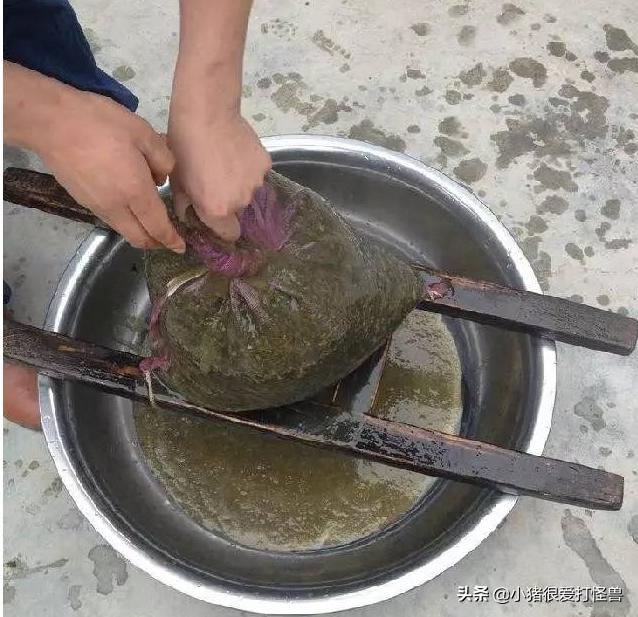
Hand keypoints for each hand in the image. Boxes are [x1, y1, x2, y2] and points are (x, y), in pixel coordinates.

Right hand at [5, 64, 184, 251]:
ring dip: (140, 232)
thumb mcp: (142, 132)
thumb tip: (162, 179)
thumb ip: (162, 159)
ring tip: (150, 221)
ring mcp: (96, 205)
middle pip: (139, 238)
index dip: (171, 240)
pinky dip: (125, 221)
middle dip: (156, 244)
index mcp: (135, 192)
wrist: (51, 122)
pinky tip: (128, 204)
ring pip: (123, 230)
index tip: (180, 248)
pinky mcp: (82, 200)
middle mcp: (116, 206)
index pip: (158, 226)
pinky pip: (110, 218)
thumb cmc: (100, 123)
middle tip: (168, 241)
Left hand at [168, 109, 271, 241]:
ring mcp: (256, 182)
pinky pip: (256, 173)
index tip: (215, 215)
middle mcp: (241, 202)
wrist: (206, 113)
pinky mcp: (265, 164)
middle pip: (238, 210)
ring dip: (238, 182)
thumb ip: (186, 207)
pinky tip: (236, 151)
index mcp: (217, 210)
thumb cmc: (184, 148)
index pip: (229, 234)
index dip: (221, 228)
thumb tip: (190, 215)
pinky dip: (248, 167)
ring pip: (248, 190)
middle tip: (214, 179)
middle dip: (228, 200)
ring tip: (224, 161)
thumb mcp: (177, 182)